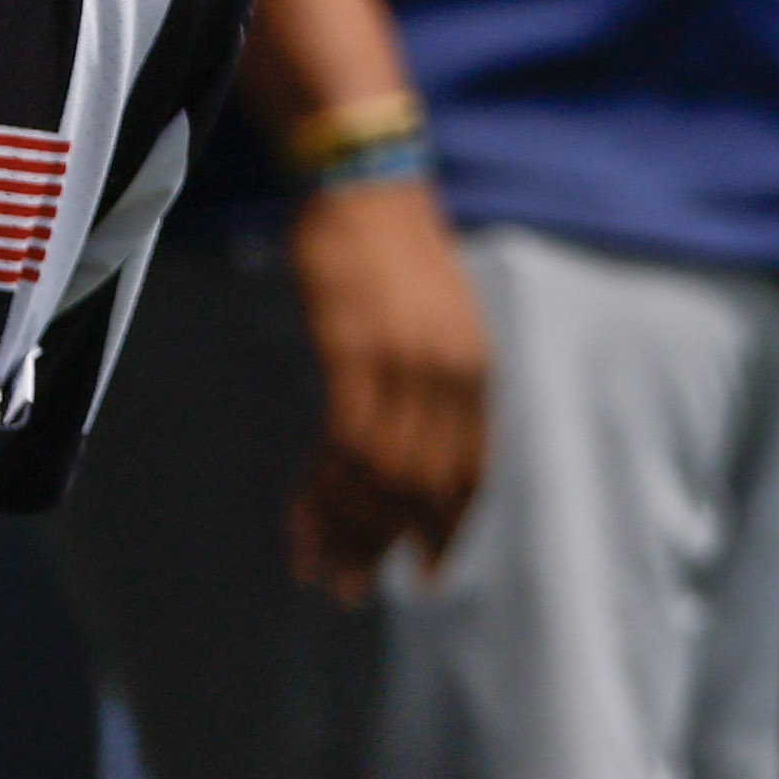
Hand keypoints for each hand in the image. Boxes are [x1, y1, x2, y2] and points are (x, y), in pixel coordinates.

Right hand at [280, 169, 489, 590]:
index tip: (428, 571)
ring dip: (347, 533)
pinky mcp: (354, 355)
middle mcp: (451, 375)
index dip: (449, 526)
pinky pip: (342, 445)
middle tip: (354, 591)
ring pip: (379, 477)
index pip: (472, 471)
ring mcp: (404, 366)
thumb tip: (413, 450)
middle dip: (390, 546)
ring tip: (320, 574)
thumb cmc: (390, 255)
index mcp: (477, 371)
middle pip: (425, 486)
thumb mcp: (433, 322)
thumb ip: (433, 382)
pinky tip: (300, 521)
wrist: (365, 186)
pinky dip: (322, 491)